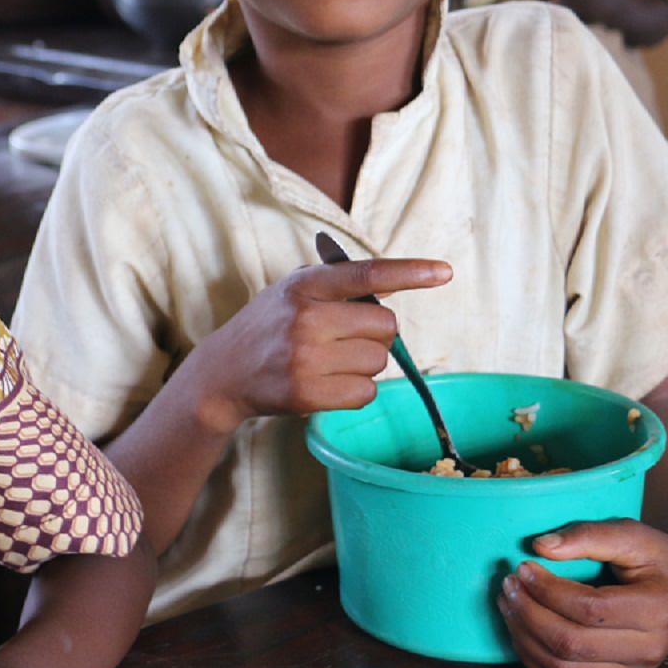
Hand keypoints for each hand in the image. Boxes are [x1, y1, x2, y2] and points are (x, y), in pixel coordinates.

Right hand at [184, 258, 451, 433]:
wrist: (223, 372)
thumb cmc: (269, 326)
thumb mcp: (294, 291)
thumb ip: (339, 285)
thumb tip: (394, 283)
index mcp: (305, 285)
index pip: (367, 274)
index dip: (410, 272)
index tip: (444, 272)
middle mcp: (305, 318)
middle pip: (385, 326)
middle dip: (378, 334)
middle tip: (349, 337)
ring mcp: (305, 358)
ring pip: (379, 362)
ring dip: (366, 364)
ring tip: (332, 361)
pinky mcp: (306, 394)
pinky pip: (365, 392)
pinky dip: (357, 390)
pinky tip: (329, 383)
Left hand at [498, 518, 667, 667]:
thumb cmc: (657, 558)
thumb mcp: (632, 534)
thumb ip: (589, 536)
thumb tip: (540, 547)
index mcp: (658, 611)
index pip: (589, 609)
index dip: (548, 590)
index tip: (523, 566)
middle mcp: (648, 650)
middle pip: (571, 644)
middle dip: (528, 613)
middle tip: (508, 584)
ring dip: (523, 636)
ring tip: (509, 603)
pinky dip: (531, 659)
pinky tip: (520, 629)